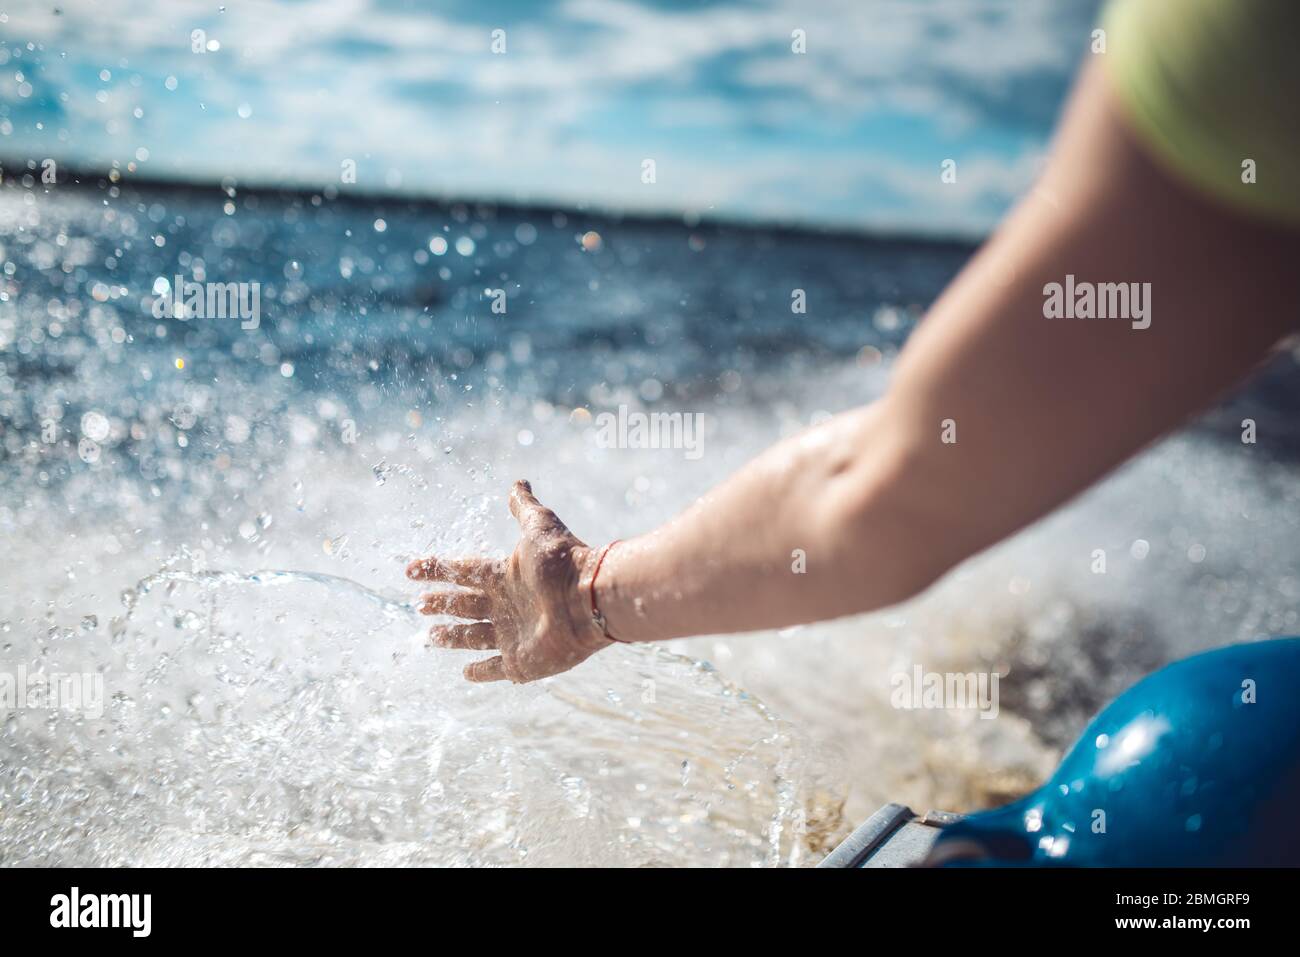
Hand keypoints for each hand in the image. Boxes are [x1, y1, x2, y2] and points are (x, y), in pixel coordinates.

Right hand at [406, 480, 611, 682]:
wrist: (588, 598)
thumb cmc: (562, 561)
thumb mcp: (539, 525)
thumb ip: (524, 507)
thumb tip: (518, 482)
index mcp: (505, 575)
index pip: (463, 571)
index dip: (437, 570)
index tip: (410, 569)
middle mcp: (506, 605)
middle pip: (464, 605)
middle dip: (441, 604)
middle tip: (419, 605)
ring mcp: (513, 635)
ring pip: (472, 637)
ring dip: (451, 637)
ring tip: (431, 636)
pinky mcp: (521, 662)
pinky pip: (495, 669)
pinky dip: (480, 672)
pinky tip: (465, 672)